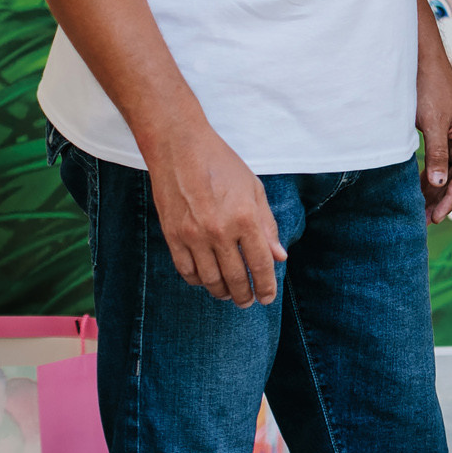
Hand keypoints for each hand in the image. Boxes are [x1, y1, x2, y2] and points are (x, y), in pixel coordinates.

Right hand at [143, 125, 286, 305]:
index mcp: (245, 218)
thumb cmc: (223, 166)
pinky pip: (186, 270)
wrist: (180, 150)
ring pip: (210, 279)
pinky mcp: (172, 236)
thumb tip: (279, 256)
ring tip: (230, 295)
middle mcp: (219, 231)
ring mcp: (193, 236)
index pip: (261, 263)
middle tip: (249, 302)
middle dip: (245, 295)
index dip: (267, 285)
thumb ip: (267, 226)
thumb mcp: (255, 190)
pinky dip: (198, 281)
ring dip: (222, 292)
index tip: (268, 297)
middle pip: (235, 277)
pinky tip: (207, 281)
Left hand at [417, 68, 451, 223]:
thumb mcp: (432, 124)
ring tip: (421, 208)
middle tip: (425, 220)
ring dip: (436, 189)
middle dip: (442, 198)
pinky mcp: (442, 133)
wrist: (422, 63)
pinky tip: (420, 186)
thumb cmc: (430, 90)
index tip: (436, 217)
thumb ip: (437, 155)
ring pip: (447, 170)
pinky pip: (440, 161)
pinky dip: (431, 175)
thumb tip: (440, 184)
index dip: (450, 198)